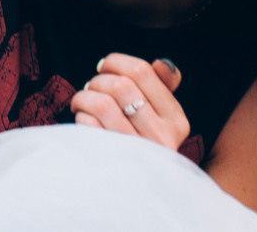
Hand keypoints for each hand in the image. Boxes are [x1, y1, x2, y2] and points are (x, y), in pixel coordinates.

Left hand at [71, 53, 187, 149]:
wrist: (140, 194)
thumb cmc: (146, 146)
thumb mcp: (163, 120)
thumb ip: (163, 89)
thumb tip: (163, 64)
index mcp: (175, 119)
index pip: (143, 72)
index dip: (116, 61)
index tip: (104, 66)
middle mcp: (160, 136)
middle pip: (120, 85)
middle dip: (98, 80)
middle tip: (91, 86)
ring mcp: (136, 151)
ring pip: (102, 103)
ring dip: (84, 96)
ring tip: (81, 101)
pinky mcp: (112, 160)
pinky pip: (88, 126)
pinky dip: (81, 118)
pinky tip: (84, 122)